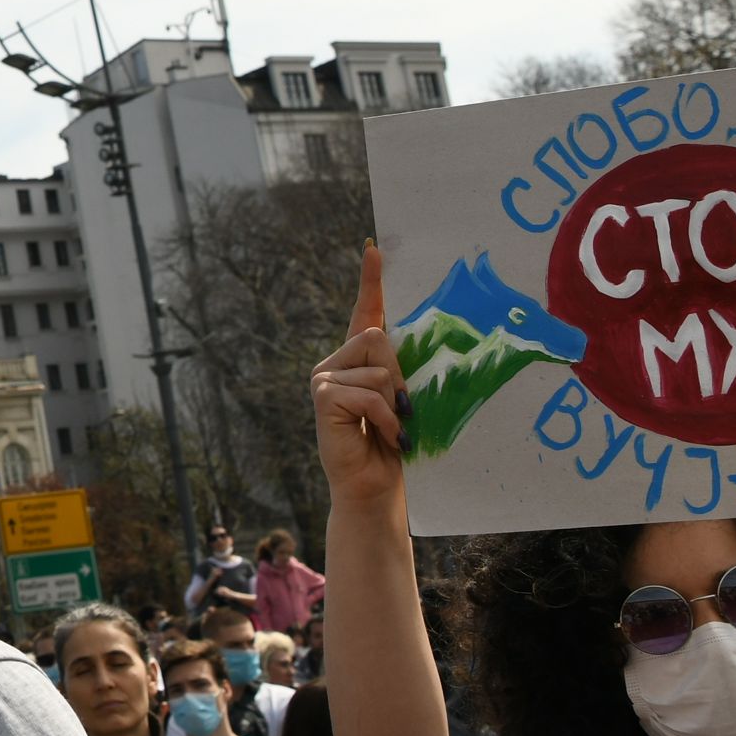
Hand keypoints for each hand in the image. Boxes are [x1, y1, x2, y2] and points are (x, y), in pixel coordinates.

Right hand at [308, 243, 408, 509]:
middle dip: (399, 373)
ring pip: (376, 365)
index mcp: (360, 360)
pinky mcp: (322, 396)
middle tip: (403, 409)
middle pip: (376, 335)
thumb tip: (412, 341)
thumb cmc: (394, 445)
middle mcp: (337, 362)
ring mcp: (324, 377)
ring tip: (392, 428)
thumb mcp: (402, 400)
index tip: (375, 248)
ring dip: (394, 403)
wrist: (374, 487)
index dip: (371, 280)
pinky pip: (367, 391)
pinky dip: (385, 417)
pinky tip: (385, 436)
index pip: (365, 312)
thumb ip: (401, 370)